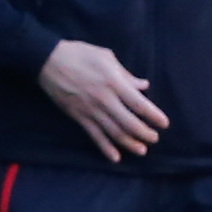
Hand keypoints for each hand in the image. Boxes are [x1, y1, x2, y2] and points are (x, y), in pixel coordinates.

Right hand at [38, 40, 167, 162]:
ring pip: (113, 132)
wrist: (47, 60)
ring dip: (129, 143)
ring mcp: (90, 110)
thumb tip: (143, 86)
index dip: (153, 115)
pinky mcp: (78, 117)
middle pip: (129, 122)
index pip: (139, 104)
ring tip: (141, 150)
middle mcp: (104, 99)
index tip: (164, 124)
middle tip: (154, 138)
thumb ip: (126, 74)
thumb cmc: (79, 54)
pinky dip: (105, 148)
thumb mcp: (106, 57)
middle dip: (144, 133)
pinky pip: (94, 136)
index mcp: (114, 82)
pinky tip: (115, 157)